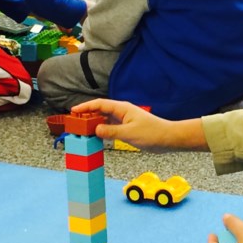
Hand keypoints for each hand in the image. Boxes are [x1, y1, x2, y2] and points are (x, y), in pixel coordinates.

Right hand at [72, 99, 205, 152]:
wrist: (168, 139)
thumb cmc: (153, 133)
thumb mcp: (129, 134)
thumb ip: (111, 131)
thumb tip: (96, 129)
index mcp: (122, 108)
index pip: (100, 104)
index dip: (85, 107)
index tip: (74, 111)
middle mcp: (122, 112)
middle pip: (100, 111)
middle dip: (87, 115)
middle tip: (75, 122)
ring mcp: (124, 120)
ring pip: (104, 119)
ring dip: (94, 124)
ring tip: (82, 130)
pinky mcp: (126, 128)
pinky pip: (110, 127)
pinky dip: (102, 131)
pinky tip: (96, 137)